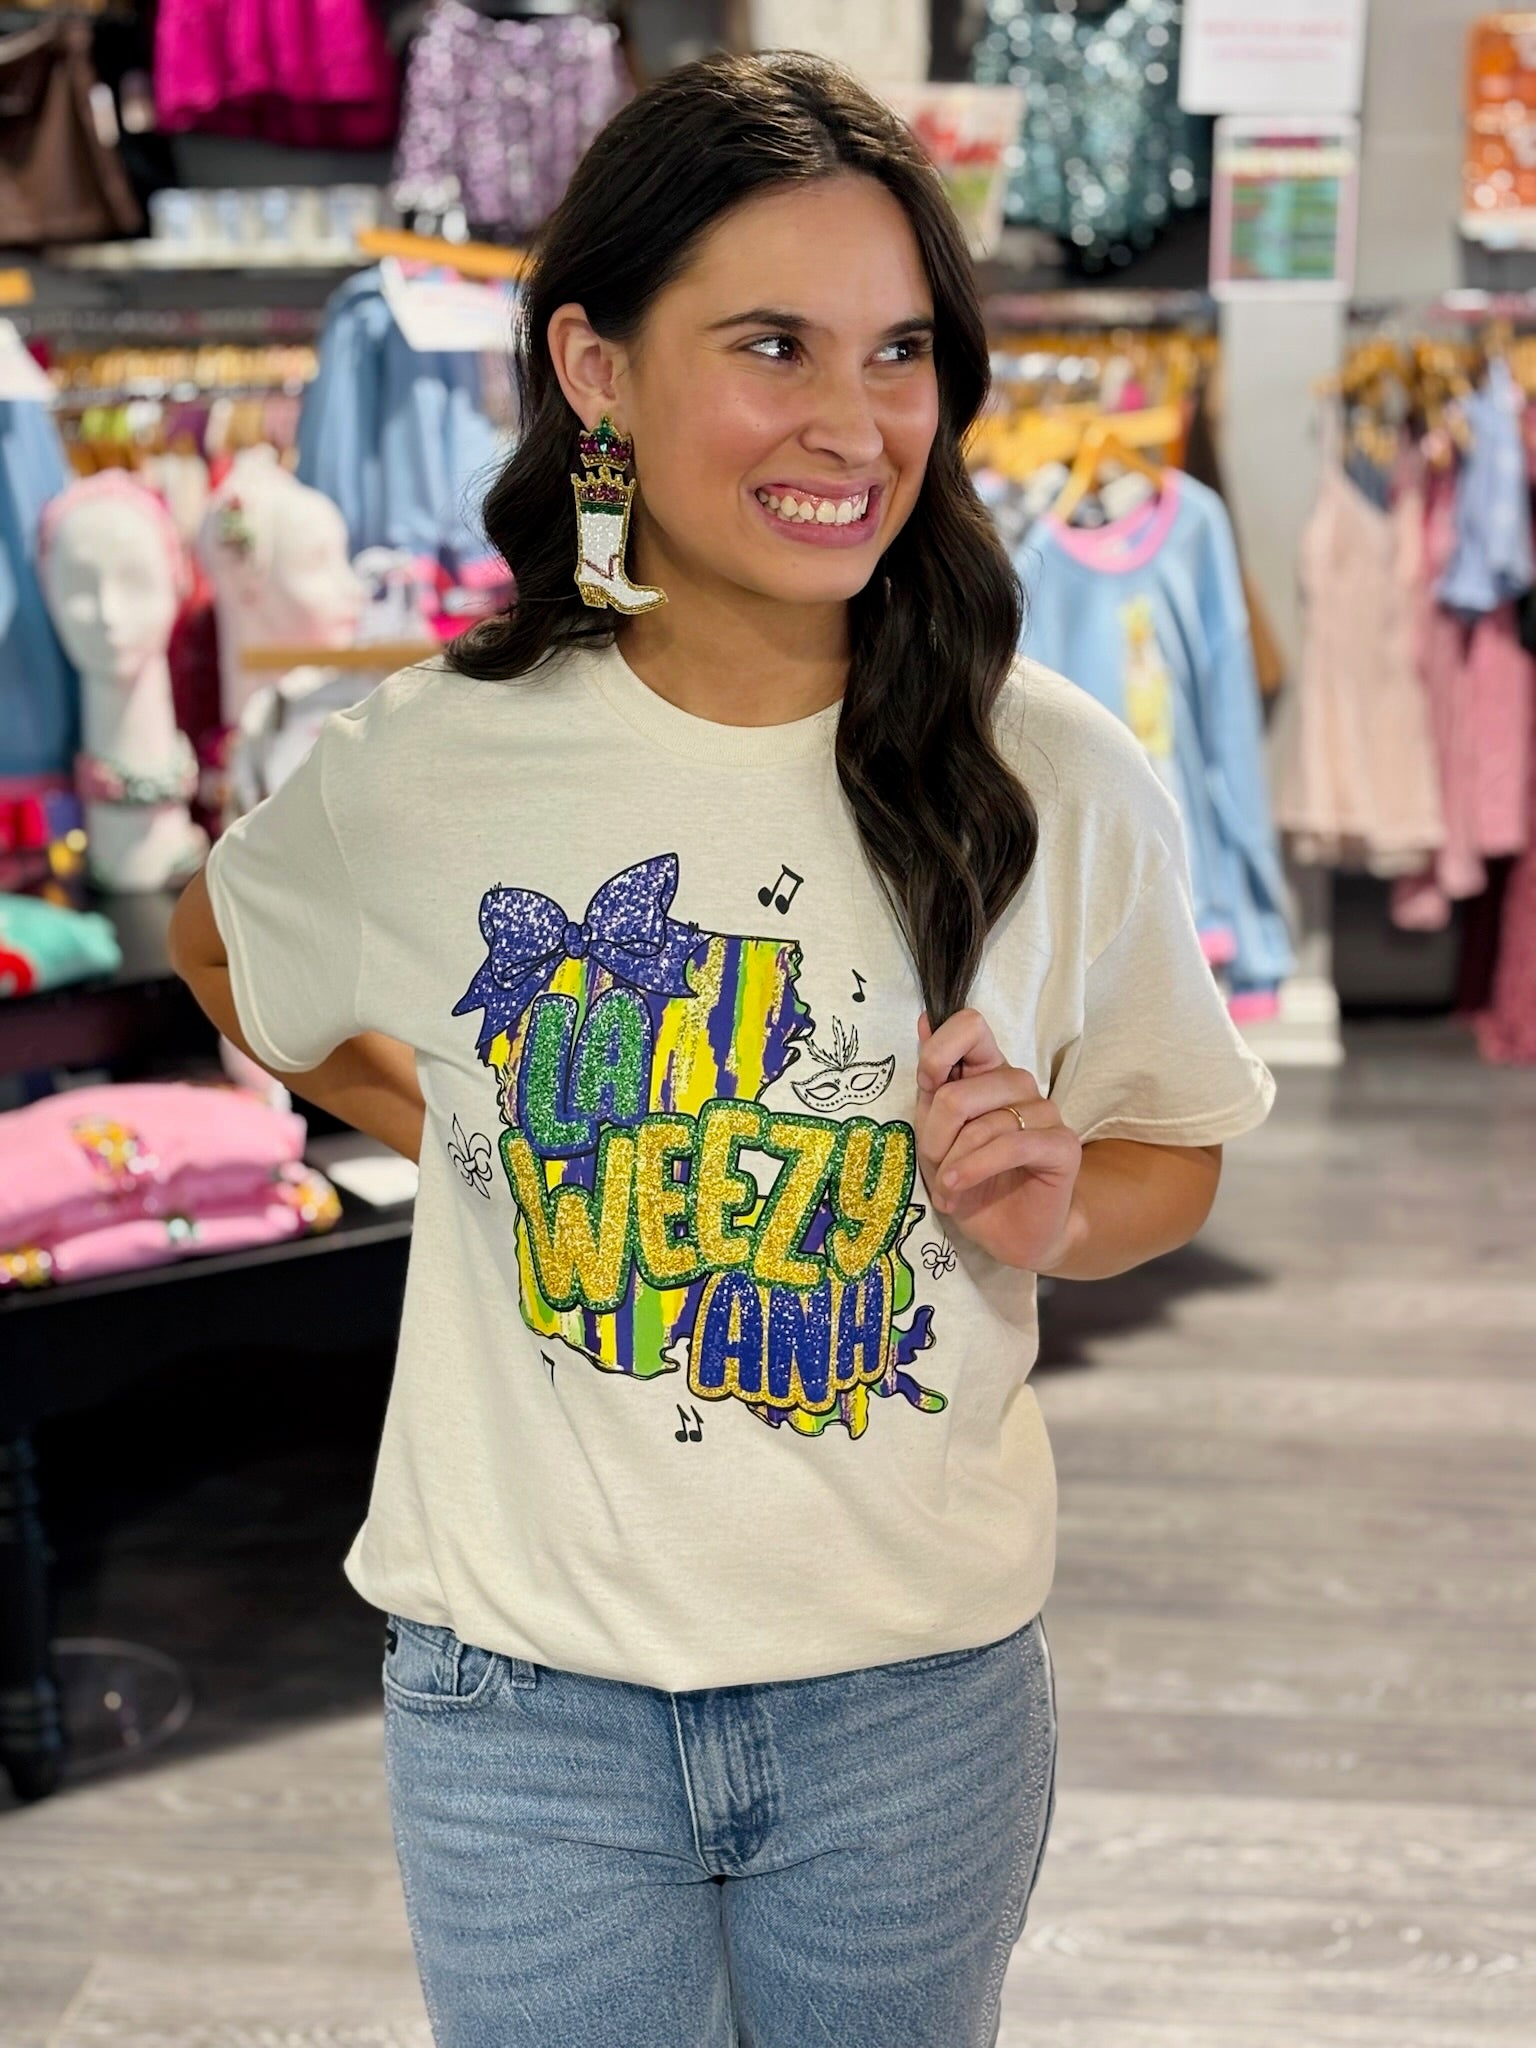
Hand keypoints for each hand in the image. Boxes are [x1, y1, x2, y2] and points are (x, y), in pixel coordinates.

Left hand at [913, 1008, 1083, 1271]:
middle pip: (963, 1090)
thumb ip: (934, 1078)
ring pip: (984, 1124)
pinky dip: (977, 1169)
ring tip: (949, 1189)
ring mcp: (1045, 1113)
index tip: (928, 1084)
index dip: (940, 1051)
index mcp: (988, 1072)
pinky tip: (959, 1189)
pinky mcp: (1061, 1145)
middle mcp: (1019, 1085)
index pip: (971, 1025)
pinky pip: (1012, 1146)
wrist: (1007, 1232)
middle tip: (935, 1165)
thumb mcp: (936, 1130)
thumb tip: (924, 1019)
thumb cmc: (970, 1179)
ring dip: (954, 1163)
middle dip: (936, 1136)